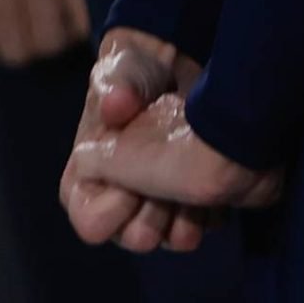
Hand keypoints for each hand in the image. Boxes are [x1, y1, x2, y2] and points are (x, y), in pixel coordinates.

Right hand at [61, 29, 209, 254]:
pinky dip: (210, 213)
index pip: (88, 217)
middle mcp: (126, 193)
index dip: (107, 208)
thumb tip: (114, 105)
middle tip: (166, 192)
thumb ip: (114, 87)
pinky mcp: (198, 201)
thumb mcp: (125, 70)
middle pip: (132, 235)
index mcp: (95, 170)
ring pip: (169, 238)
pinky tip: (215, 191)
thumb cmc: (145, 70)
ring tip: (193, 192)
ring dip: (182, 220)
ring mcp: (163, 200)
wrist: (192, 64)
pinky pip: (204, 225)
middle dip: (150, 218)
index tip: (129, 185)